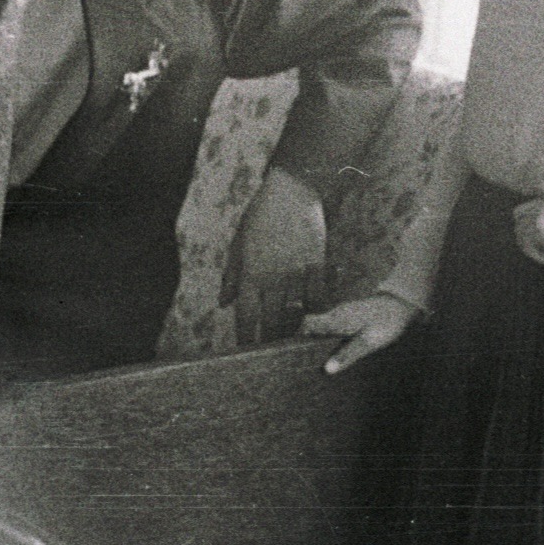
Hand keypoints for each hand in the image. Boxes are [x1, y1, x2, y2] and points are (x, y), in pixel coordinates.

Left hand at [230, 166, 328, 340]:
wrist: (291, 191)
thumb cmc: (260, 216)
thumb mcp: (239, 244)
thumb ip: (232, 276)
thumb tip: (224, 303)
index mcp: (251, 273)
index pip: (247, 316)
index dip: (246, 338)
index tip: (247, 351)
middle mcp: (274, 277)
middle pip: (272, 321)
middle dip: (270, 340)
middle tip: (270, 353)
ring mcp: (297, 272)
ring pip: (296, 314)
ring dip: (292, 330)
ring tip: (289, 341)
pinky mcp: (318, 264)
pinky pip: (319, 297)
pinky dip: (316, 310)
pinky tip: (313, 317)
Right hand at [301, 293, 418, 374]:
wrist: (402, 304)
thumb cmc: (386, 321)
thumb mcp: (369, 341)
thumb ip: (348, 354)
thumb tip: (327, 369)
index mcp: (337, 318)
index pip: (308, 323)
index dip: (300, 336)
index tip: (298, 354)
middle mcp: (337, 314)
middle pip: (314, 327)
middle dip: (310, 344)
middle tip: (310, 365)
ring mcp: (343, 314)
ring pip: (325, 328)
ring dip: (322, 342)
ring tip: (324, 363)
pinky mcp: (351, 316)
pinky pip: (335, 328)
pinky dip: (333, 339)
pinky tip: (340, 353)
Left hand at [513, 171, 543, 271]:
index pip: (537, 188)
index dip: (536, 206)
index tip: (542, 220)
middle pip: (521, 212)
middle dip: (528, 227)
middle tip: (543, 240)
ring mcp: (540, 212)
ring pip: (520, 229)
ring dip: (531, 242)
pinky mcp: (537, 228)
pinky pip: (524, 243)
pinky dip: (535, 253)